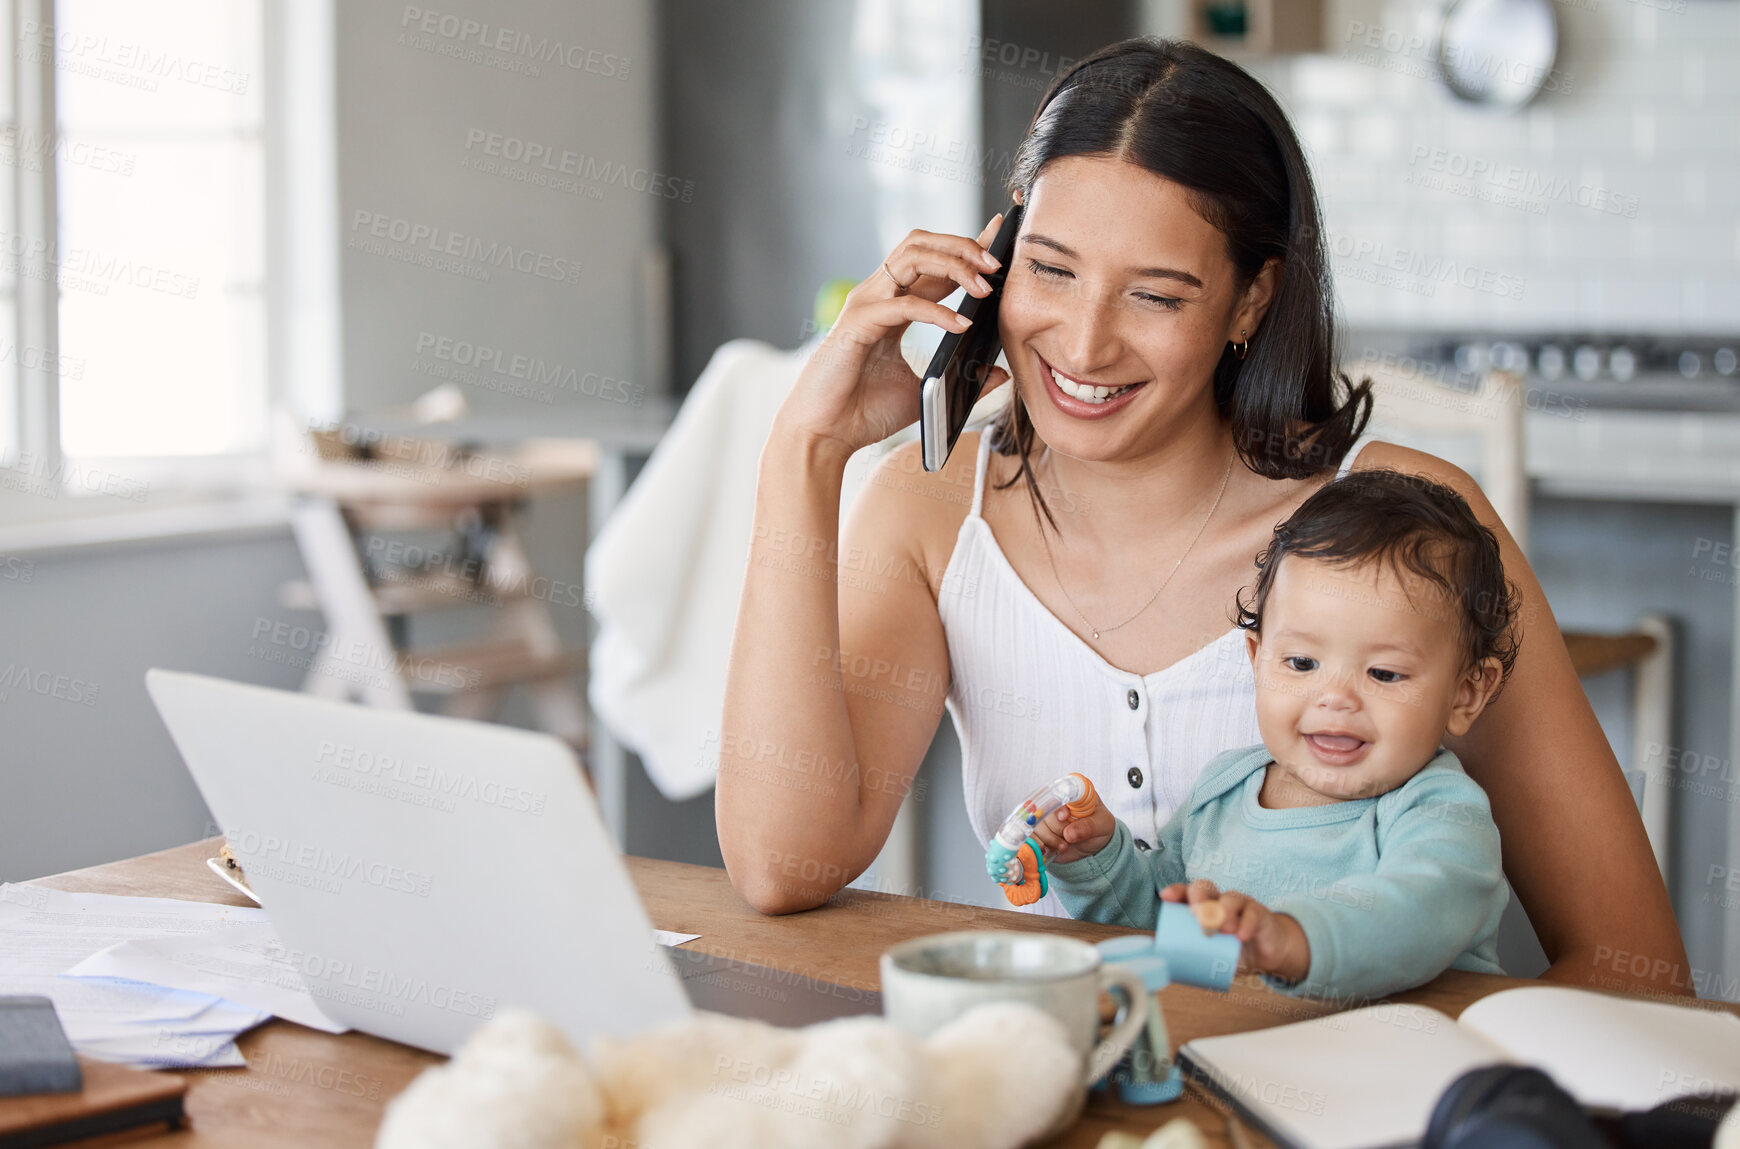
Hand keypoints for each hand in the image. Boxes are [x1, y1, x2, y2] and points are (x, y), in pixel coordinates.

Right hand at [773, 216, 1012, 461]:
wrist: (824, 435)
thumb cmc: (863, 412)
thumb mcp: (926, 391)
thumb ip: (963, 378)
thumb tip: (1000, 372)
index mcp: (891, 305)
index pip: (932, 262)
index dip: (965, 248)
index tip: (999, 237)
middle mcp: (877, 296)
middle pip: (922, 244)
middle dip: (963, 245)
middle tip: (998, 262)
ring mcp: (865, 304)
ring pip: (912, 257)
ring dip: (953, 263)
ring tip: (984, 285)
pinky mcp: (858, 324)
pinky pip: (905, 304)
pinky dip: (938, 311)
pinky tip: (962, 325)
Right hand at [1029, 799, 1117, 865]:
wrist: (1094, 846)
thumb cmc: (1100, 828)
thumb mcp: (1102, 825)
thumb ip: (1088, 827)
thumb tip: (1069, 833)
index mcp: (1071, 792)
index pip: (1058, 791)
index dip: (1057, 804)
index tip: (1064, 817)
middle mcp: (1055, 801)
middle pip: (1043, 809)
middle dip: (1056, 827)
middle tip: (1069, 838)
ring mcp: (1045, 817)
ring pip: (1035, 824)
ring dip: (1049, 839)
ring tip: (1064, 846)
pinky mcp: (1039, 832)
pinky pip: (1030, 836)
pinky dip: (1038, 844)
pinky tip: (1048, 850)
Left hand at [1159, 880, 1311, 984]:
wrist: (1267, 955)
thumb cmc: (1233, 951)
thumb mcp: (1212, 955)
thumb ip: (1193, 958)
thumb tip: (1166, 968)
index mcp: (1203, 907)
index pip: (1187, 893)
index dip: (1176, 891)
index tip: (1166, 897)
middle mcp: (1219, 900)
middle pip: (1205, 888)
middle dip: (1199, 899)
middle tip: (1197, 917)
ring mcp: (1240, 904)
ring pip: (1230, 898)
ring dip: (1223, 913)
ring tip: (1223, 931)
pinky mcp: (1259, 913)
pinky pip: (1252, 912)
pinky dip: (1246, 924)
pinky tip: (1241, 937)